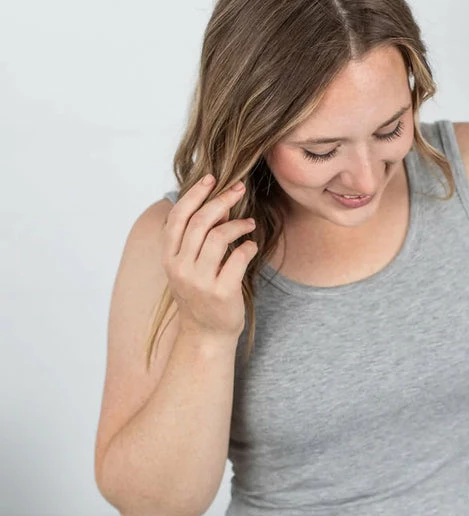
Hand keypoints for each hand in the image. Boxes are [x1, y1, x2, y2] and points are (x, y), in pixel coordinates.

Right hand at [162, 174, 257, 339]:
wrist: (206, 336)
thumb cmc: (201, 296)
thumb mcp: (188, 267)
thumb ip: (196, 240)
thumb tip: (216, 206)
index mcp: (169, 258)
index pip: (178, 217)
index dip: (194, 194)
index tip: (212, 178)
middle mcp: (180, 268)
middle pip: (200, 222)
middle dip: (222, 200)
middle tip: (239, 190)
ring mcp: (200, 281)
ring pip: (219, 237)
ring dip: (238, 224)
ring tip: (249, 223)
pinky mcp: (221, 292)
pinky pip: (238, 257)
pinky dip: (248, 247)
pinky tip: (251, 247)